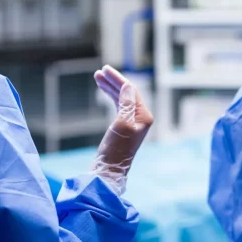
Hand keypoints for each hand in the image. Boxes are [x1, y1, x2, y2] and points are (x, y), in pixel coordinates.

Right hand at [91, 66, 152, 194]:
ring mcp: (133, 123)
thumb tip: (128, 86)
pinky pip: (118, 107)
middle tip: (100, 71)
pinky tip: (104, 90)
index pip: (131, 91)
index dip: (118, 79)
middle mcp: (141, 118)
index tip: (105, 69)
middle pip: (127, 93)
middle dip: (114, 81)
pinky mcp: (123, 127)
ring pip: (122, 99)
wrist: (108, 171)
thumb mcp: (121, 124)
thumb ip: (126, 104)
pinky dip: (110, 97)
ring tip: (97, 77)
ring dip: (110, 88)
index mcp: (144, 116)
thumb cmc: (115, 150)